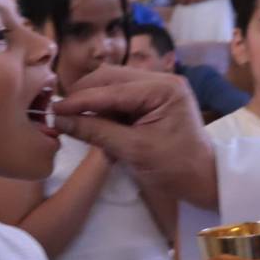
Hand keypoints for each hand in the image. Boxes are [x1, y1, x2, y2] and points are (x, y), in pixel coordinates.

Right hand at [53, 68, 216, 208]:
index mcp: (164, 88)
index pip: (112, 89)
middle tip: (61, 113)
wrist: (206, 181)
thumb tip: (60, 120)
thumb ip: (96, 132)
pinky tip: (95, 126)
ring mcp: (158, 88)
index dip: (80, 99)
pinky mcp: (153, 100)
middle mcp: (162, 80)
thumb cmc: (176, 168)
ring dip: (93, 102)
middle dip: (84, 95)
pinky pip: (121, 98)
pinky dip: (105, 110)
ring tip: (77, 122)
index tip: (54, 109)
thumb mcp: (134, 151)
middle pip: (110, 78)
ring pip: (112, 86)